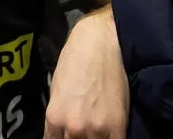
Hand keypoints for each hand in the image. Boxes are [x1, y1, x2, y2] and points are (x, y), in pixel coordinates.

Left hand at [44, 9, 128, 138]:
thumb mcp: (57, 90)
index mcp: (54, 118)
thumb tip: (62, 132)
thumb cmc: (76, 59)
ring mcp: (97, 130)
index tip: (66, 137)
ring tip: (96, 130)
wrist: (101, 42)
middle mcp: (74, 128)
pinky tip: (110, 135)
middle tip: (83, 131)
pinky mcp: (118, 127)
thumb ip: (59, 116)